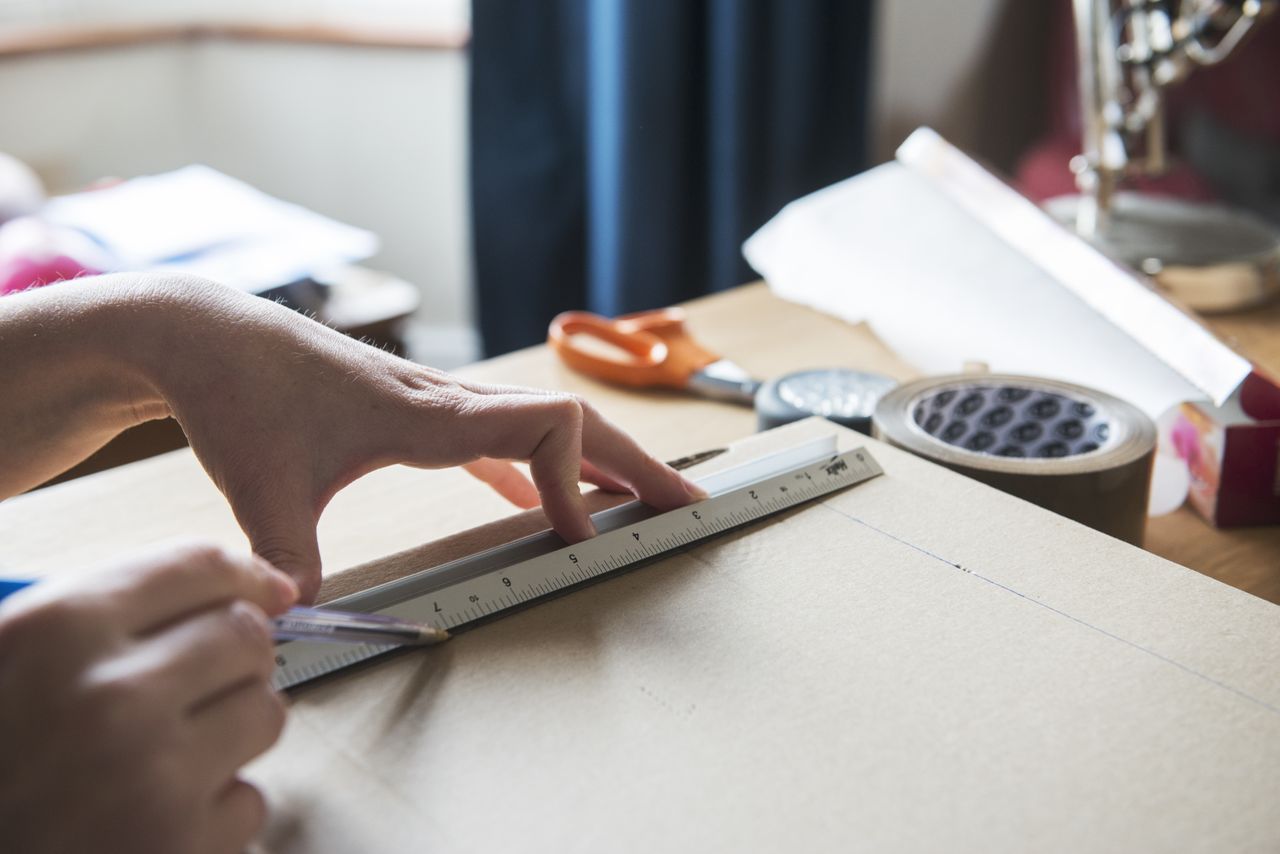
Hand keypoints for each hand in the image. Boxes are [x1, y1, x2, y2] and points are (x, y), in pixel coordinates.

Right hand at [0, 543, 297, 853]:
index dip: (245, 576)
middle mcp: (112, 695)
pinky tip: (160, 815)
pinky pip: (251, 799)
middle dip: (238, 657)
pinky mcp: (180, 845)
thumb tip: (256, 585)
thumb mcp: (14, 655)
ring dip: (235, 731)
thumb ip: (111, 613)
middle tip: (201, 687)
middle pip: (247, 635)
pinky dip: (218, 810)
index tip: (269, 592)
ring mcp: (152, 774)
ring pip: (266, 712)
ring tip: (173, 753)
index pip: (199, 566)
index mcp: (61, 629)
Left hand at [126, 277, 703, 600]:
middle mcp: (449, 401)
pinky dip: (541, 472)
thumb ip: (284, 558)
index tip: (576, 538)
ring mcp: (439, 405)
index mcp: (430, 413)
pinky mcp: (418, 415)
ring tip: (643, 503)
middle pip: (573, 423)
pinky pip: (504, 441)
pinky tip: (543, 506)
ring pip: (546, 429)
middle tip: (688, 506)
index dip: (580, 481)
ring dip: (600, 464)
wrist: (207, 334)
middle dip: (636, 466)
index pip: (549, 426)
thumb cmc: (239, 393)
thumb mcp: (258, 487)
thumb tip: (294, 622)